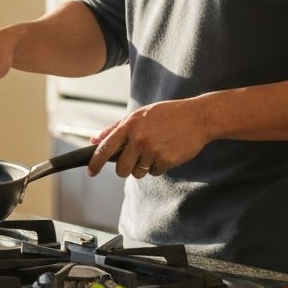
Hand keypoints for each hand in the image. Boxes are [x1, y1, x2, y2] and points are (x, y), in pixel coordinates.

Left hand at [87, 98, 209, 178]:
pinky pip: (154, 173)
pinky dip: (158, 166)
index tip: (90, 173)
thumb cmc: (166, 114)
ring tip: (154, 150)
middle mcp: (139, 139)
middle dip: (125, 169)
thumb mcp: (139, 115)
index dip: (94, 163)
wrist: (198, 117)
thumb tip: (94, 139)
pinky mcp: (166, 161)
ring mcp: (153, 151)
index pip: (105, 149)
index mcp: (129, 126)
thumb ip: (115, 128)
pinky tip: (166, 151)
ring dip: (143, 166)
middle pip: (121, 169)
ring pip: (138, 172)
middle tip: (133, 160)